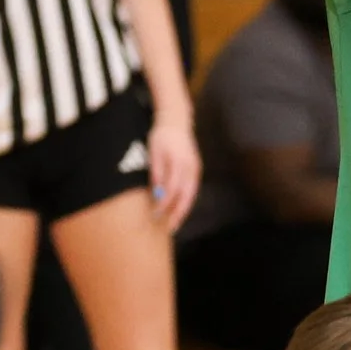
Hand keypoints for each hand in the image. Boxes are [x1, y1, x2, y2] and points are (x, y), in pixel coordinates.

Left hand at [147, 115, 200, 234]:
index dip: (164, 203)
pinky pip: (192, 190)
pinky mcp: (196, 170)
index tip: (155, 213)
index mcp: (178, 161)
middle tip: (169, 228)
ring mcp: (196, 169)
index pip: (172, 188)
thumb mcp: (154, 152)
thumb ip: (156, 172)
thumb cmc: (161, 136)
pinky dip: (186, 202)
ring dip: (183, 211)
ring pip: (191, 195)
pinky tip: (179, 210)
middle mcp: (190, 167)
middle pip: (186, 195)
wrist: (176, 121)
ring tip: (175, 224)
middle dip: (177, 213)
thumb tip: (156, 193)